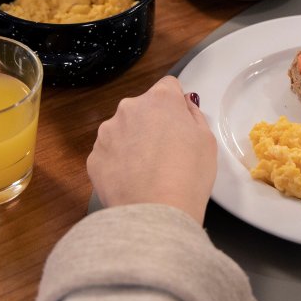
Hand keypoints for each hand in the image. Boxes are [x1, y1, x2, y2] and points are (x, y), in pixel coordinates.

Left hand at [87, 76, 216, 223]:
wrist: (155, 213)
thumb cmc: (188, 175)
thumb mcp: (207, 140)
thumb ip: (193, 115)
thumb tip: (183, 106)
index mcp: (159, 100)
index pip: (168, 87)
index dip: (175, 104)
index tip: (179, 123)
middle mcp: (128, 109)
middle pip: (143, 109)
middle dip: (152, 123)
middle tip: (166, 151)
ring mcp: (107, 133)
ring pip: (123, 130)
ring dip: (132, 142)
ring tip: (147, 170)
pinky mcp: (94, 157)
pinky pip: (109, 154)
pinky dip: (118, 163)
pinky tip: (132, 181)